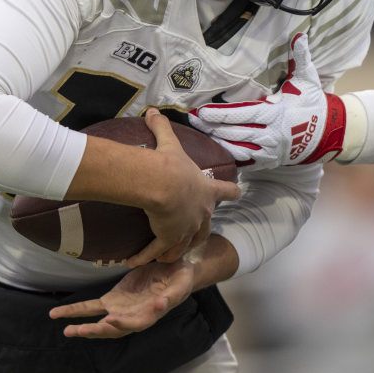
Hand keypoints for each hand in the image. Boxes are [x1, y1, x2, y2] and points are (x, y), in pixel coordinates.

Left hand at [49, 256, 196, 338]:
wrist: (174, 269)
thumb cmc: (181, 277)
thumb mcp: (181, 283)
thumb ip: (173, 294)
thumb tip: (161, 303)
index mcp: (151, 313)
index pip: (137, 323)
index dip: (125, 323)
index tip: (113, 318)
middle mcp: (133, 317)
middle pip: (114, 329)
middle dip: (97, 330)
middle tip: (80, 330)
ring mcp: (121, 310)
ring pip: (100, 323)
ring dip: (84, 327)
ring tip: (67, 331)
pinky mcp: (113, 299)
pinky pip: (91, 307)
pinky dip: (75, 311)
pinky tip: (57, 314)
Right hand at [130, 108, 239, 267]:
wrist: (163, 184)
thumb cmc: (170, 164)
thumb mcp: (170, 144)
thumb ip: (162, 128)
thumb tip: (152, 111)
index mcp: (206, 190)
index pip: (227, 191)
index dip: (231, 193)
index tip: (237, 194)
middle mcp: (202, 212)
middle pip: (206, 227)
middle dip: (200, 232)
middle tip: (193, 235)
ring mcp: (188, 229)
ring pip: (186, 244)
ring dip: (175, 250)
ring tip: (165, 256)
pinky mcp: (171, 239)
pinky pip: (159, 251)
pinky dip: (147, 256)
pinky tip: (135, 261)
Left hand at [189, 33, 344, 171]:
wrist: (327, 133)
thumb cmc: (313, 104)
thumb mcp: (307, 80)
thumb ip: (301, 57)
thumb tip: (300, 35)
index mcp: (276, 115)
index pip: (243, 114)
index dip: (222, 114)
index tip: (202, 111)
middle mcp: (270, 135)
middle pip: (235, 132)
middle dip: (211, 127)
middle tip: (192, 121)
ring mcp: (269, 151)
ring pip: (237, 148)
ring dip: (216, 142)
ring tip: (198, 134)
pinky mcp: (268, 162)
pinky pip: (244, 162)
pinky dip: (229, 157)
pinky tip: (214, 151)